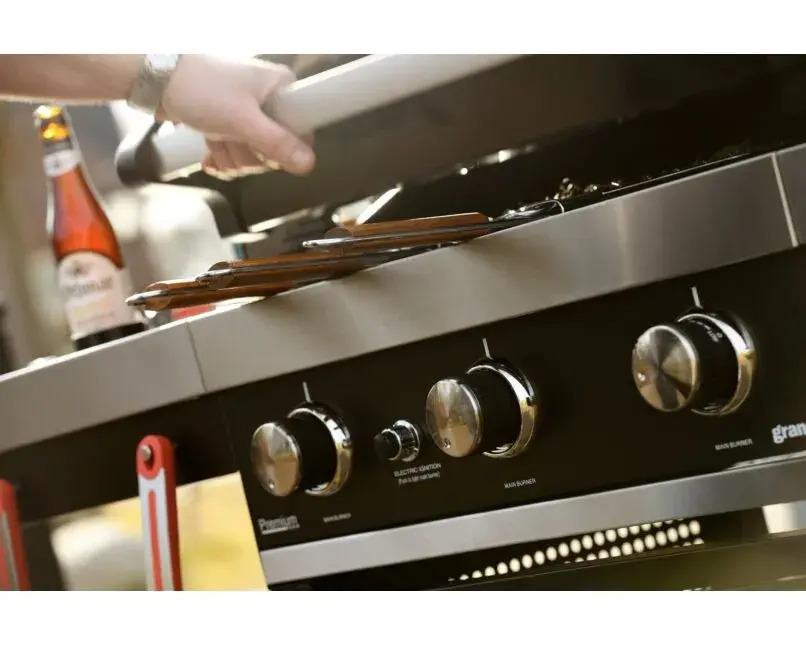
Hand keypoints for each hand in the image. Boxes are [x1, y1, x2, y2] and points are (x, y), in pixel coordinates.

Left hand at [158, 55, 314, 178]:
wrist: (154, 79)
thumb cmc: (199, 87)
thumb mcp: (243, 121)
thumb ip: (278, 145)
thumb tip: (308, 163)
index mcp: (281, 88)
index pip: (301, 131)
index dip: (284, 150)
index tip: (263, 149)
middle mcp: (267, 99)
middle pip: (274, 148)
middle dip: (248, 155)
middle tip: (232, 140)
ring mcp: (245, 112)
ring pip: (251, 153)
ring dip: (231, 156)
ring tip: (215, 141)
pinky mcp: (226, 122)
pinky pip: (234, 151)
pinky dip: (222, 158)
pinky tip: (210, 156)